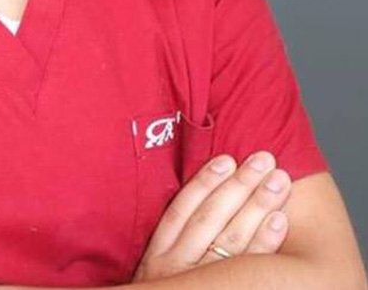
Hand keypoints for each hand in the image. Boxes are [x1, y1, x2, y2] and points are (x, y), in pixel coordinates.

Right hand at [132, 151, 290, 282]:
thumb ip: (175, 238)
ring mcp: (200, 284)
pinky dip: (264, 243)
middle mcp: (176, 267)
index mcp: (158, 254)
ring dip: (257, 206)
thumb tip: (204, 195)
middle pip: (211, 219)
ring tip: (278, 181)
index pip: (182, 209)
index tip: (227, 159)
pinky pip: (246, 269)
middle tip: (264, 160)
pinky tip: (279, 222)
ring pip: (231, 240)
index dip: (205, 182)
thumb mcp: (158, 268)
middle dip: (240, 186)